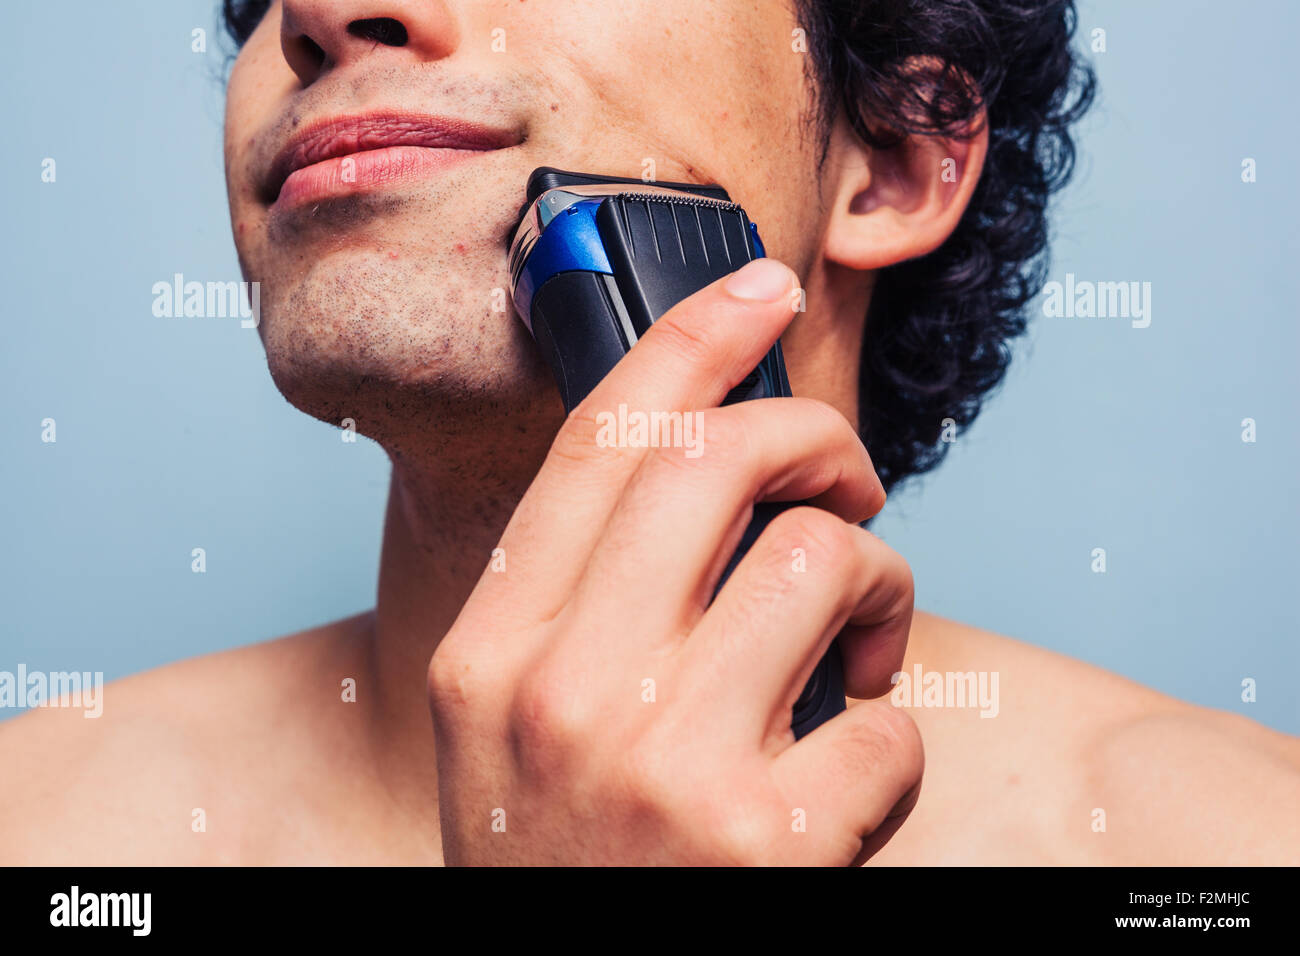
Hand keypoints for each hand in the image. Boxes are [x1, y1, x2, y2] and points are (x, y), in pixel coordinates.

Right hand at [427, 258, 919, 864]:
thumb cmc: (564, 860)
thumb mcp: (515, 725)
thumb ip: (584, 604)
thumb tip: (712, 478)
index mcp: (493, 653)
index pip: (597, 442)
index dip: (688, 341)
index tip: (757, 288)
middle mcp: (566, 693)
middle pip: (717, 463)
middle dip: (813, 435)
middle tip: (846, 472)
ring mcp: (667, 766)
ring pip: (822, 564)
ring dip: (872, 583)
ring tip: (855, 640)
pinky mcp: (768, 842)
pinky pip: (886, 723)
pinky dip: (890, 737)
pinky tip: (846, 777)